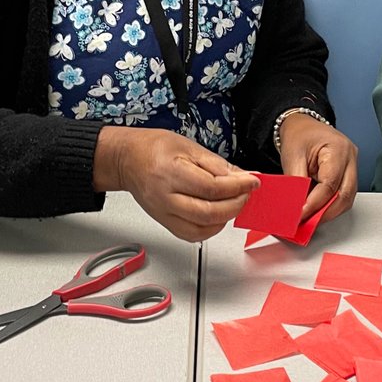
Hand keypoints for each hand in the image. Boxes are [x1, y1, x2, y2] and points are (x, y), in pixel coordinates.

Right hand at [95, 126, 258, 241]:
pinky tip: (218, 216)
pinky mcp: (165, 223)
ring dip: (225, 219)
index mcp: (170, 173)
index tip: (253, 181)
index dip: (238, 186)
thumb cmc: (154, 149)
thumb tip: (243, 176)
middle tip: (246, 193)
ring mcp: (163, 214)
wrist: (128, 160)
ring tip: (233, 203)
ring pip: (201, 229)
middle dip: (235, 205)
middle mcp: (165, 198)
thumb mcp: (189, 146)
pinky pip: (192, 235)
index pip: (211, 187)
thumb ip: (218, 164)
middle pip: (208, 213)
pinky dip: (210, 229)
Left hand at [278, 113, 357, 222]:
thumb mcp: (293, 156)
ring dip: (329, 212)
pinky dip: (330, 206)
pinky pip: (343, 195)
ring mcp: (352, 166)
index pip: (330, 183)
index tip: (301, 214)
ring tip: (311, 220)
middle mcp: (351, 158)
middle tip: (307, 223)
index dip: (315, 203)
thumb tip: (297, 207)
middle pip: (345, 195)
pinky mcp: (348, 174)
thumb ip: (297, 183)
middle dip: (326, 213)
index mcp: (339, 148)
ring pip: (347, 198)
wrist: (302, 126)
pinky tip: (317, 211)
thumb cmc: (299, 136)